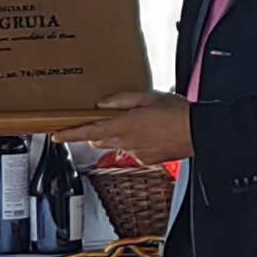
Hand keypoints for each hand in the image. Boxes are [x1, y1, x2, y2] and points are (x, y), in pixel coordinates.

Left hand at [56, 91, 192, 163]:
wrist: (200, 131)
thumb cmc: (178, 112)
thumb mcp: (148, 97)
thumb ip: (122, 100)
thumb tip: (104, 104)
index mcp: (124, 125)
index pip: (89, 131)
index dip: (70, 134)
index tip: (56, 135)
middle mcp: (127, 142)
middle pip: (100, 140)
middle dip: (96, 132)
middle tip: (102, 121)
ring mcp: (136, 153)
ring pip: (116, 146)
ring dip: (118, 137)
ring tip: (137, 125)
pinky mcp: (147, 160)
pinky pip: (133, 152)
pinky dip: (136, 144)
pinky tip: (151, 134)